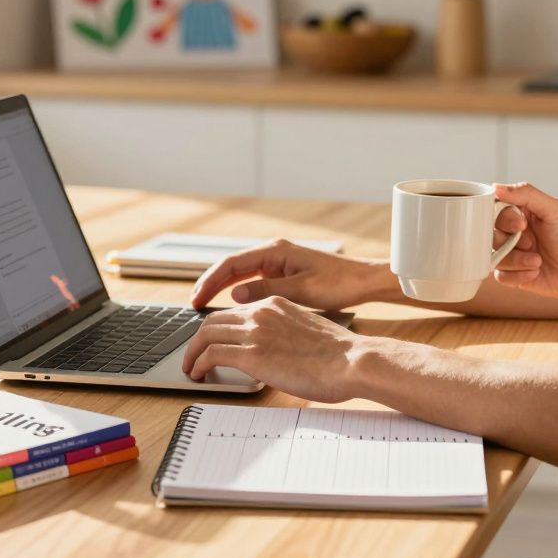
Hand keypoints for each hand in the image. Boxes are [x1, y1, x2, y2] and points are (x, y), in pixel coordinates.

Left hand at [182, 296, 369, 401]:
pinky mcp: (251, 354)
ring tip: (191, 369)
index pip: (233, 312)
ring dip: (192, 353)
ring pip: (205, 335)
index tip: (210, 342)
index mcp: (275, 304)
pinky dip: (198, 364)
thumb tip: (275, 350)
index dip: (216, 328)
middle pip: (213, 321)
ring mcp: (255, 331)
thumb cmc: (339, 355)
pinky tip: (199, 374)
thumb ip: (284, 333)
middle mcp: (261, 312)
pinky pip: (211, 354)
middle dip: (197, 340)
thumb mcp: (306, 332)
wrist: (352, 361)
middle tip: (193, 356)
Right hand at [190, 239, 390, 310]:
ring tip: (204, 307)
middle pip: (231, 267)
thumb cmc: (338, 283)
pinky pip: (253, 281)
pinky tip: (230, 306)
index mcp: (275, 251)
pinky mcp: (283, 274)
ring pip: (240, 274)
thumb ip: (266, 291)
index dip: (210, 281)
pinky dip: (238, 292)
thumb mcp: (301, 290)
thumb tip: (234, 295)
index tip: (196, 298)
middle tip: (193, 304)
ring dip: (222, 288)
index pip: (231, 264)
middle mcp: (273, 253)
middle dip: (210, 284)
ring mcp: (277, 263)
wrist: (363, 281)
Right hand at [491, 182, 557, 300]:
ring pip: (494, 256)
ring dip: (517, 260)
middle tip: (531, 243)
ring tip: (538, 261)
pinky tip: (536, 272)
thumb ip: (526, 193)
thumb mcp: (554, 209)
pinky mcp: (513, 275)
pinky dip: (518, 275)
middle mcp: (513, 232)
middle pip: (489, 233)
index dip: (504, 218)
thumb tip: (496, 186)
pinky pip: (500, 275)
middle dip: (510, 241)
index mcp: (520, 212)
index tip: (521, 224)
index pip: (495, 209)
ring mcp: (512, 254)